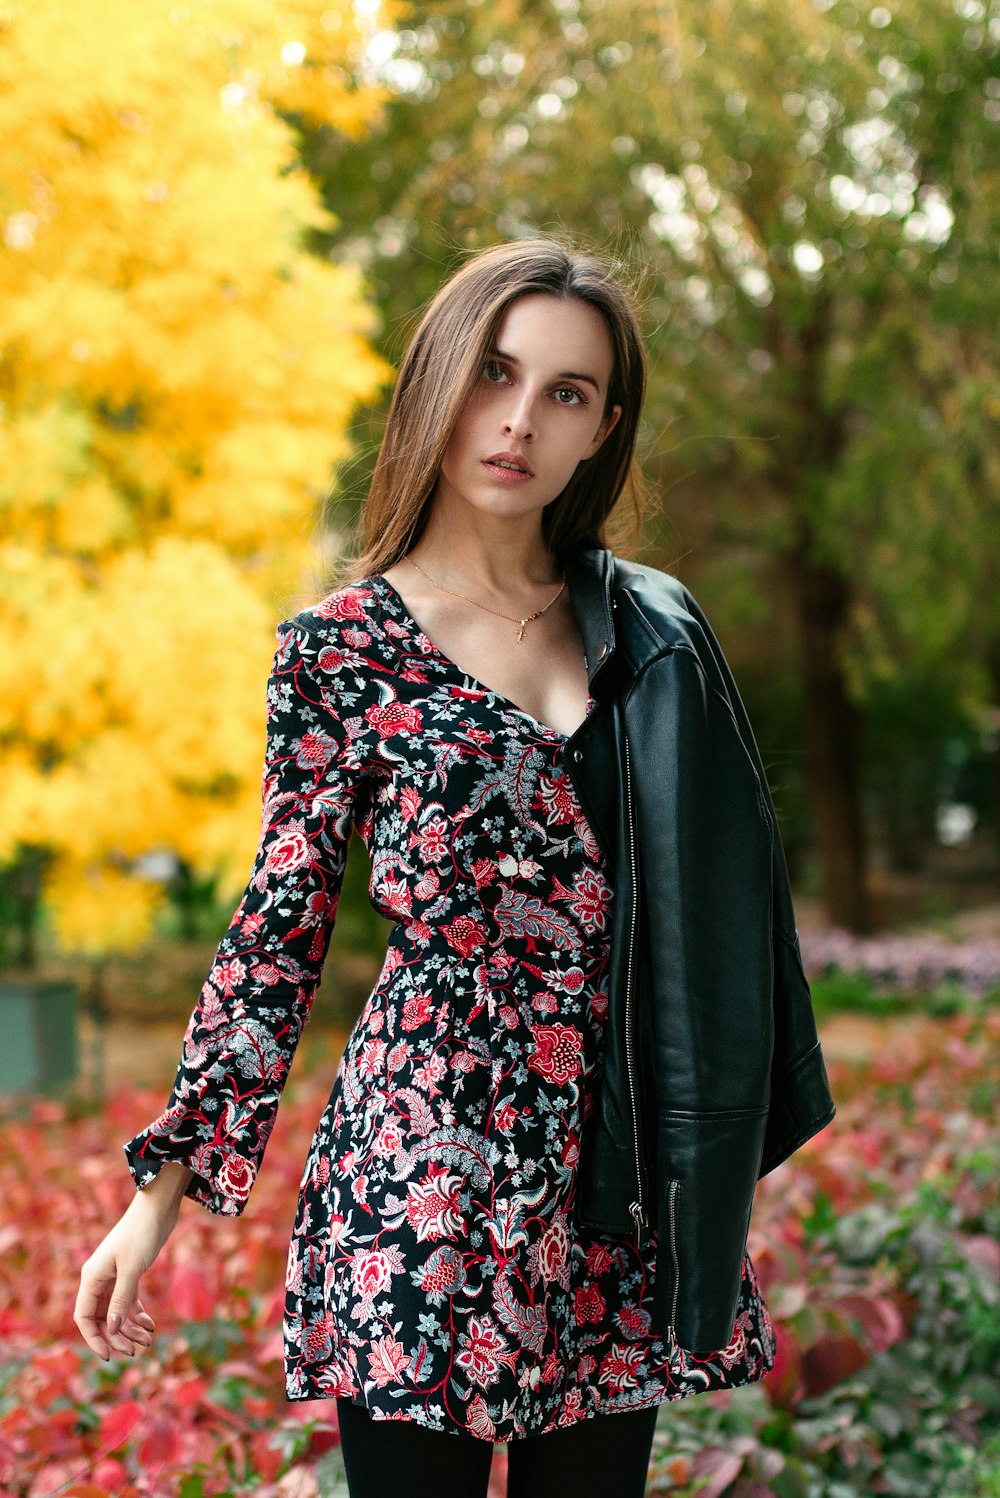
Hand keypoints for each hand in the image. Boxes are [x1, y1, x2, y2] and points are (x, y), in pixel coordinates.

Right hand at [74, 1165, 191, 1359]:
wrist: (157, 1207)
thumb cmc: (141, 1234)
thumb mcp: (131, 1269)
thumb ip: (121, 1300)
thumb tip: (111, 1330)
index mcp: (91, 1278)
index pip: (84, 1318)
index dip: (94, 1339)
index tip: (110, 1356)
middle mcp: (99, 1279)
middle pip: (101, 1318)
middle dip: (117, 1337)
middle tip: (136, 1351)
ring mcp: (114, 1276)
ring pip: (116, 1311)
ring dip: (129, 1328)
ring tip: (148, 1341)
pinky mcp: (130, 1272)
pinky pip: (129, 1300)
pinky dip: (138, 1314)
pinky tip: (151, 1325)